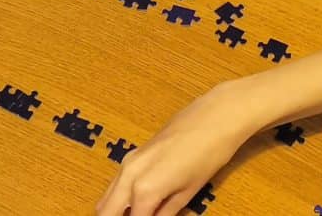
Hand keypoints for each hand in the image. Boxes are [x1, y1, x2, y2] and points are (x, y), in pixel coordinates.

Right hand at [96, 82, 260, 215]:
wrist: (216, 116)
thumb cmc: (209, 155)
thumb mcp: (187, 193)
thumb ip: (165, 214)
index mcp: (144, 189)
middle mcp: (129, 175)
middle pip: (106, 212)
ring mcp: (129, 161)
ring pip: (108, 198)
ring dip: (117, 211)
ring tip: (136, 214)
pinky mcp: (134, 153)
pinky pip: (117, 183)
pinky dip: (121, 198)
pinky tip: (138, 205)